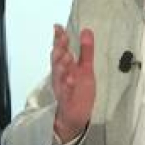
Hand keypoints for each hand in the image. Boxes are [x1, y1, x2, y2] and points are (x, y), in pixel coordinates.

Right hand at [51, 25, 95, 142]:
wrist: (74, 117)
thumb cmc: (78, 91)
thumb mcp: (86, 68)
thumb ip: (86, 51)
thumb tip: (86, 31)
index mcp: (65, 67)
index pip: (60, 50)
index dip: (59, 39)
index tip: (58, 27)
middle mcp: (61, 76)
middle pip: (57, 61)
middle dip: (59, 49)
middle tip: (62, 38)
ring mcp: (62, 88)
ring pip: (59, 76)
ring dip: (62, 66)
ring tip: (67, 56)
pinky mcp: (67, 101)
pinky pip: (66, 93)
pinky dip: (67, 86)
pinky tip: (70, 80)